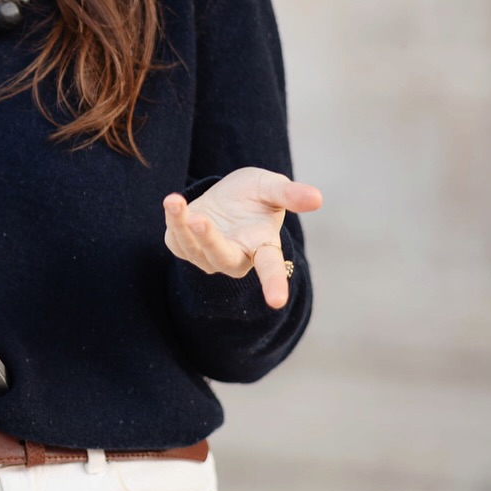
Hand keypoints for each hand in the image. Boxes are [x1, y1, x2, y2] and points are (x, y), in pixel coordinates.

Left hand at [163, 167, 322, 309]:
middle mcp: (236, 257)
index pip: (271, 268)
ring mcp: (208, 256)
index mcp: (263, 247)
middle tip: (200, 220)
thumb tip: (318, 198)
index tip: (277, 301)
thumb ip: (290, 195)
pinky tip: (173, 201)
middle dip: (210, 241)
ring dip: (184, 227)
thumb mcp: (272, 188)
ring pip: (195, 250)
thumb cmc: (254, 195)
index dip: (274, 283)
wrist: (225, 194)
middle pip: (224, 259)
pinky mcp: (185, 247)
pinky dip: (173, 219)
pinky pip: (177, 239)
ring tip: (176, 202)